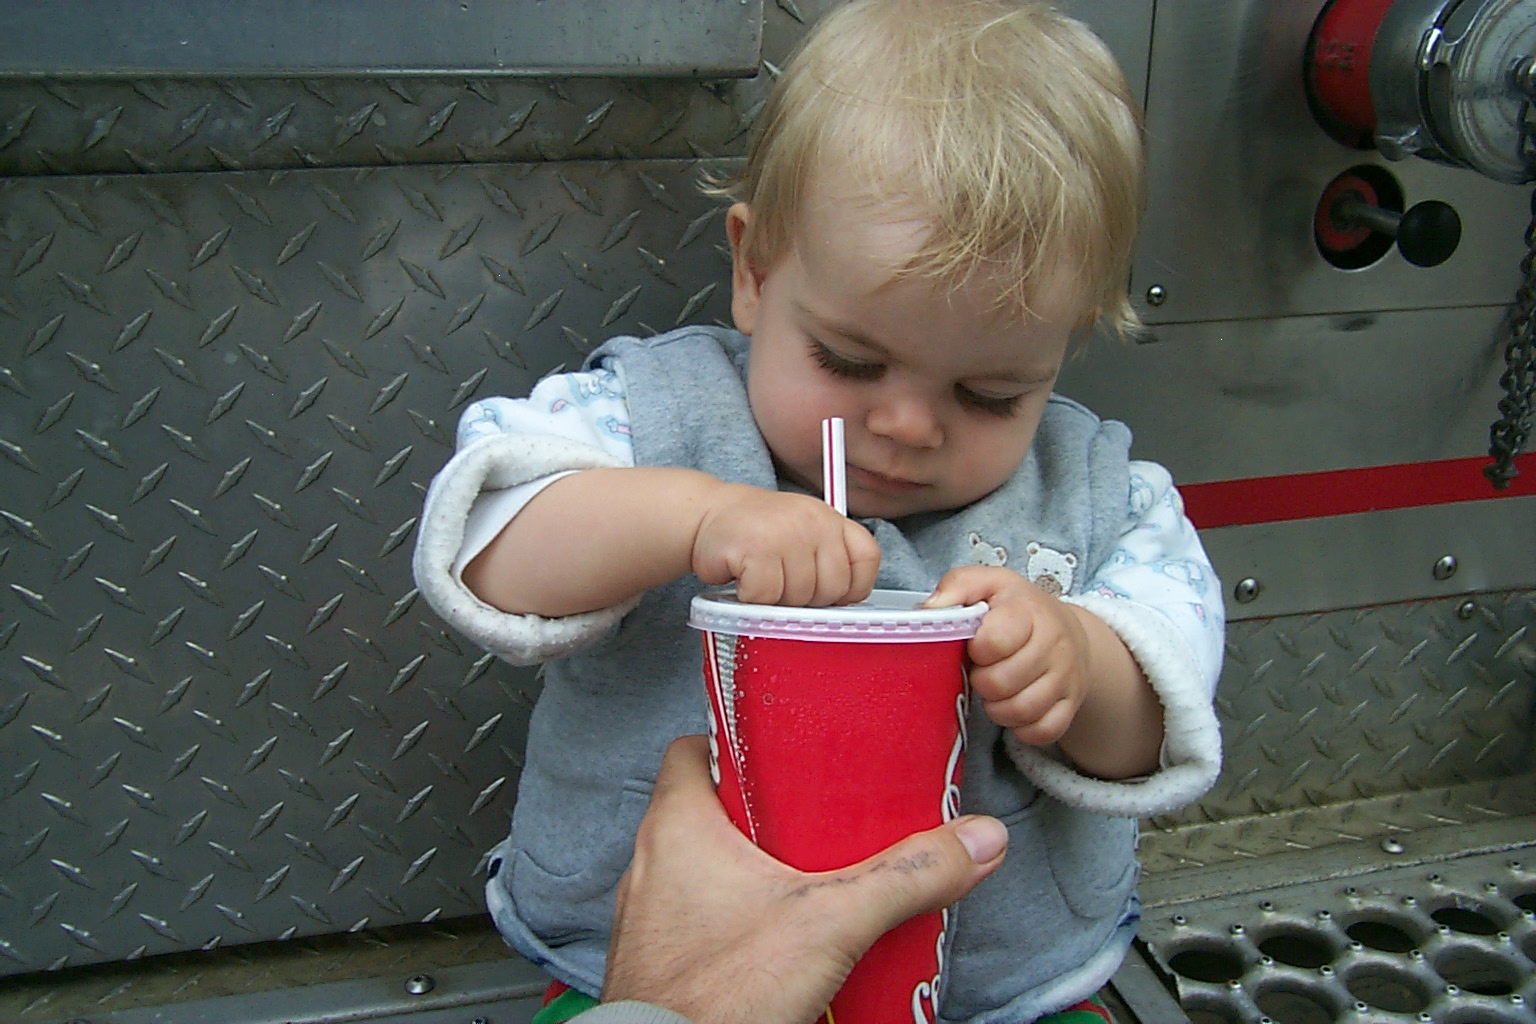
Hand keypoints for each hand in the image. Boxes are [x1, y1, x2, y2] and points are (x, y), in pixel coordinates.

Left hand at [603, 736, 1007, 1023]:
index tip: (790, 748)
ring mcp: (653, 917)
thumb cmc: (717, 992)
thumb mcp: (830, 922)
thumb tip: (974, 840)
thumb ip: (905, 877)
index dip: (739, 741)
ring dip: (759, 869)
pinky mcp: (664, 961)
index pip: (694, 748)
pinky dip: (743, 919)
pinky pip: (705, 919)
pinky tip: (789, 939)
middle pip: (713, 809)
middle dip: (771, 812)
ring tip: (818, 878)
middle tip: (825, 816)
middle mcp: (651, 863)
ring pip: (707, 868)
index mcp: (675, 825)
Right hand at [691, 484, 879, 605]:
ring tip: (760, 576)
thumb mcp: (803, 534)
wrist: (707, 514)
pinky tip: (743, 578)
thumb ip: (828, 560)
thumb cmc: (758, 534)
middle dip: (806, 599)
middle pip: (833, 589)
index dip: (851, 587)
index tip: (828, 593)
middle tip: (781, 582)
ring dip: (775, 600)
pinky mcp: (755, 548)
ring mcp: (785, 533)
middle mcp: (814, 521)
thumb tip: (841, 609)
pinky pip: (766, 597)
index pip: (867, 559)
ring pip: (799, 598)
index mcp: (831, 519)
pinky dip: (750, 597)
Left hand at [925, 566, 1092, 746]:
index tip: (977, 645)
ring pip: (1021, 711)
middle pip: (1002, 682)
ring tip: (996, 690)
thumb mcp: (989, 583)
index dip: (976, 649)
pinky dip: (1022, 728)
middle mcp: (1054, 644)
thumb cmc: (1019, 609)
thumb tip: (928, 609)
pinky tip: (1015, 709)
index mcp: (1029, 611)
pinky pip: (1043, 732)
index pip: (994, 642)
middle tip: (984, 670)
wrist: (1069, 633)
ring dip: (997, 708)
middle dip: (982, 681)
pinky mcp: (1072, 704)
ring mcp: (1067, 677)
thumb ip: (957, 586)